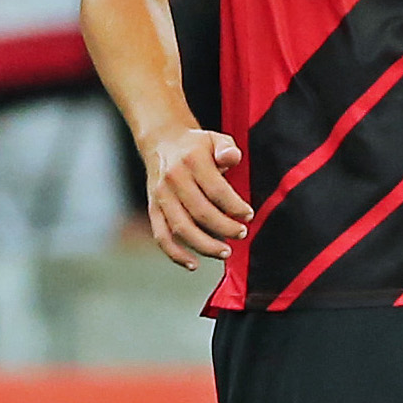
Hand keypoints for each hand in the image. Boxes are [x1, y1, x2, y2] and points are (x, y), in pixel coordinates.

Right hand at [143, 124, 251, 268]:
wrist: (162, 142)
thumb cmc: (196, 146)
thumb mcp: (215, 138)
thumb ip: (227, 148)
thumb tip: (232, 157)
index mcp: (191, 161)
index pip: (216, 189)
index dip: (234, 206)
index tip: (249, 215)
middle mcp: (173, 179)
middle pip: (200, 212)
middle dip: (224, 227)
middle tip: (242, 234)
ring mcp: (161, 196)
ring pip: (180, 228)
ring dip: (204, 245)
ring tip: (225, 252)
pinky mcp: (154, 209)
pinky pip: (161, 235)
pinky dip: (175, 253)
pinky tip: (193, 264)